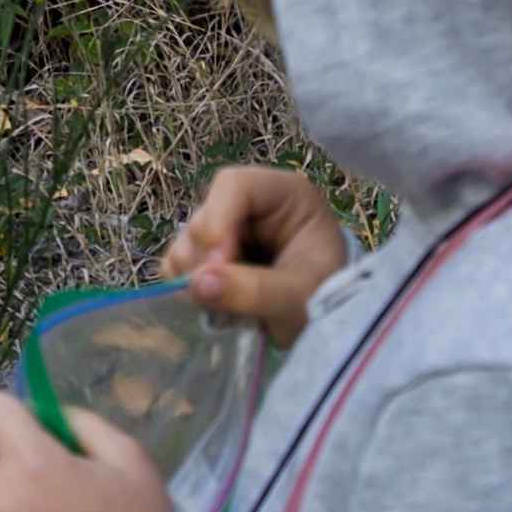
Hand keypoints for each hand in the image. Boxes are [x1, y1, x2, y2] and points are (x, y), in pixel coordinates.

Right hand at [165, 164, 346, 341]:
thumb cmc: (327, 299)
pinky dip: (187, 285)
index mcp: (284, 194)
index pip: (235, 185)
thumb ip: (254, 289)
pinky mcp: (211, 257)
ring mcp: (227, 231)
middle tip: (220, 294)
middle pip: (205, 215)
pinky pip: (180, 264)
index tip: (218, 263)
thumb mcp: (300, 296)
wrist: (331, 326)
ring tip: (225, 305)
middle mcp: (251, 206)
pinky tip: (214, 304)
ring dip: (194, 274)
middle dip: (206, 257)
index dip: (217, 218)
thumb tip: (197, 283)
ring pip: (188, 241)